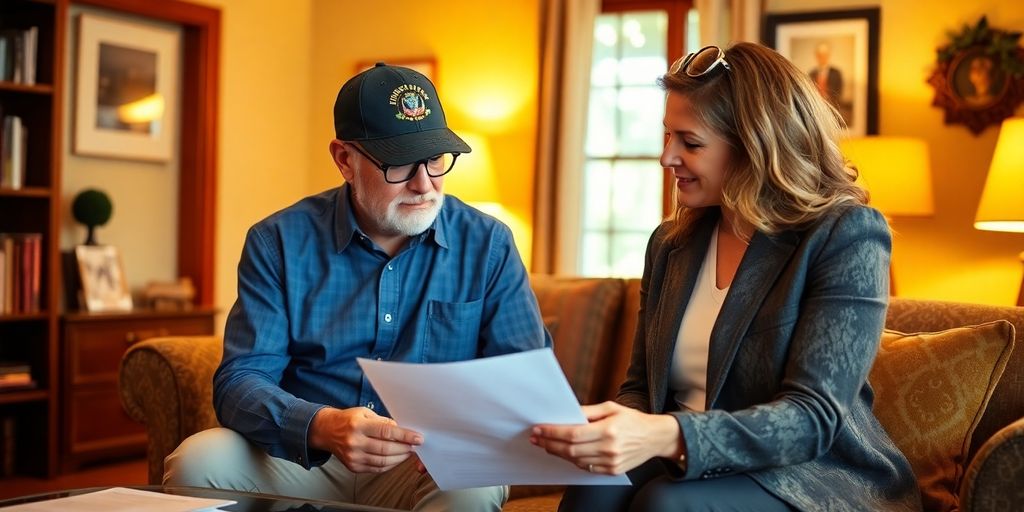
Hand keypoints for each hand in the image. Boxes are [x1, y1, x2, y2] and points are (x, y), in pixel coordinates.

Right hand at [308, 406, 422, 472]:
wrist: (327, 431)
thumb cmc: (348, 420)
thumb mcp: (364, 412)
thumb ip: (383, 421)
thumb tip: (400, 429)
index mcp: (358, 425)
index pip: (386, 432)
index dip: (404, 436)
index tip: (417, 438)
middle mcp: (354, 442)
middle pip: (385, 449)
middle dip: (404, 448)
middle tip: (414, 446)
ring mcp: (353, 456)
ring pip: (382, 461)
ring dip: (399, 458)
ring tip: (407, 452)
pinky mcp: (353, 467)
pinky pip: (376, 469)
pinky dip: (389, 465)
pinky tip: (396, 459)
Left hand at [530, 401, 681, 474]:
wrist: (655, 438)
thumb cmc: (633, 420)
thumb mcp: (611, 407)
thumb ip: (588, 412)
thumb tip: (567, 414)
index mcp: (608, 430)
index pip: (572, 434)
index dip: (552, 433)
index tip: (538, 429)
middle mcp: (609, 448)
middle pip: (571, 449)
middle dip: (549, 443)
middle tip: (537, 438)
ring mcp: (611, 462)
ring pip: (576, 460)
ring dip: (558, 453)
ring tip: (547, 445)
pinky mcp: (613, 471)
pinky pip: (586, 468)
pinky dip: (574, 460)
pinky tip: (566, 453)